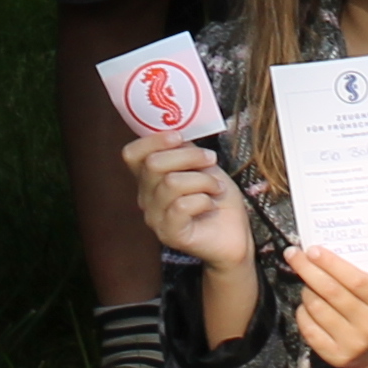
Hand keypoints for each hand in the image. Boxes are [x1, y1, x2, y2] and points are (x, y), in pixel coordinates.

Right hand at [127, 133, 254, 271]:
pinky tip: (210, 205)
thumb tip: (175, 133)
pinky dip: (203, 200)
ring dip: (203, 180)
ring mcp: (155, 218)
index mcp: (150, 179)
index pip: (132, 154)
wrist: (235, 234)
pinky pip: (181, 206)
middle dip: (190, 156)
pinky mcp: (169, 235)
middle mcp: (146, 198)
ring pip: (171, 183)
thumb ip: (184, 150)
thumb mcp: (202, 165)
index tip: (180, 137)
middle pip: (153, 163)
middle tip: (211, 160)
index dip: (153, 140)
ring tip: (216, 188)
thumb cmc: (217, 197)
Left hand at [285, 242, 367, 367]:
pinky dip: (303, 312)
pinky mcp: (335, 356)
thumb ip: (354, 275)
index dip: (331, 263)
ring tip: (308, 284)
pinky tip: (306, 306)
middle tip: (293, 254)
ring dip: (306, 290)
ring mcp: (351, 343)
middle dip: (308, 269)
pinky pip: (308, 328)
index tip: (312, 250)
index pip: (355, 280)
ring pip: (316, 308)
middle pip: (330, 292)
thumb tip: (319, 254)